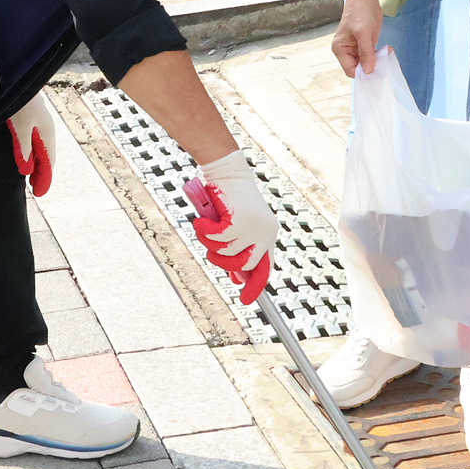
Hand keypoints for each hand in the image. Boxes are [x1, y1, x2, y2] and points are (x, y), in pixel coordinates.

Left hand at [7, 92, 55, 195]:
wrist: (18, 80)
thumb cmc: (21, 103)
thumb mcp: (21, 127)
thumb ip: (24, 148)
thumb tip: (27, 170)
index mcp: (47, 133)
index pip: (49, 162)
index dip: (45, 178)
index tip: (39, 194)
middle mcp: (46, 131)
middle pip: (46, 157)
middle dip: (42, 174)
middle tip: (36, 190)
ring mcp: (40, 126)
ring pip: (41, 151)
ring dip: (37, 165)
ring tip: (31, 179)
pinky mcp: (32, 121)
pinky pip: (35, 144)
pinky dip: (32, 155)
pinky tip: (27, 158)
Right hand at [191, 149, 276, 302]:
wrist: (226, 168)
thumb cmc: (228, 195)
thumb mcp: (235, 225)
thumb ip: (238, 247)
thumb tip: (235, 276)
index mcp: (268, 233)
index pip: (265, 267)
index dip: (255, 285)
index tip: (245, 300)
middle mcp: (266, 232)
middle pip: (244, 265)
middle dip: (223, 263)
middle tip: (211, 252)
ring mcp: (254, 227)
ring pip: (227, 252)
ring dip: (210, 243)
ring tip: (204, 227)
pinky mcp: (239, 220)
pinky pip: (217, 238)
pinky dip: (205, 231)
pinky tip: (200, 222)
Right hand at [331, 0, 383, 77]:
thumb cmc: (361, 12)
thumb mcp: (363, 33)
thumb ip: (365, 53)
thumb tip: (367, 71)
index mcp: (340, 49)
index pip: (351, 71)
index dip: (363, 73)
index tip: (377, 71)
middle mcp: (346, 51)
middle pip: (359, 68)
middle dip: (372, 66)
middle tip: (384, 60)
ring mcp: (355, 48)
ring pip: (367, 63)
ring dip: (378, 61)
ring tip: (386, 52)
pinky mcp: (364, 45)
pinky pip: (371, 56)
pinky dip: (379, 55)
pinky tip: (386, 49)